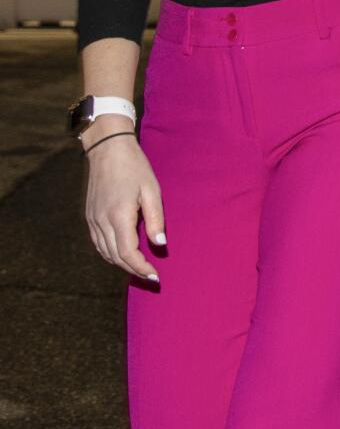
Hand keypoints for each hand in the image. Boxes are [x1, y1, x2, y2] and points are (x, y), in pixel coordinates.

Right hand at [83, 123, 162, 283]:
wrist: (108, 150)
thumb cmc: (135, 168)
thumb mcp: (152, 191)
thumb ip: (156, 219)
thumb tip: (160, 244)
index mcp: (118, 216)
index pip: (127, 252)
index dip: (141, 268)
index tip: (155, 276)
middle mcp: (101, 221)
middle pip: (115, 256)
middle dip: (133, 270)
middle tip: (151, 277)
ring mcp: (92, 220)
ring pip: (105, 252)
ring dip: (122, 263)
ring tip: (140, 269)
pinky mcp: (89, 216)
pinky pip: (98, 243)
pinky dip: (111, 253)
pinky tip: (123, 254)